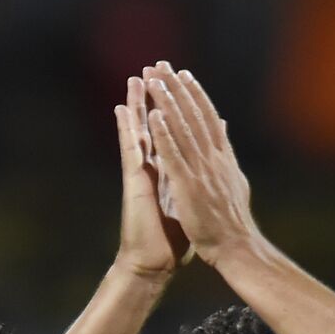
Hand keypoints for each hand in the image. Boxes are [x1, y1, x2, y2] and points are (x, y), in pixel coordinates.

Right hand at [114, 74, 191, 279]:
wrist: (155, 263)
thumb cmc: (174, 239)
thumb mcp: (192, 203)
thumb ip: (197, 179)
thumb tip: (212, 163)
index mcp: (170, 172)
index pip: (174, 134)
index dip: (177, 110)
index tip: (180, 86)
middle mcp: (154, 168)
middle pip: (156, 126)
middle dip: (157, 98)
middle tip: (155, 70)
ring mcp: (142, 174)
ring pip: (140, 132)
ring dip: (138, 105)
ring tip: (136, 79)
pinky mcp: (134, 182)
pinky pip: (131, 149)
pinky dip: (128, 129)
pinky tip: (123, 110)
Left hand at [143, 64, 258, 266]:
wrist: (237, 248)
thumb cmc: (233, 222)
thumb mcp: (234, 182)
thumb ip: (226, 156)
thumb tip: (224, 132)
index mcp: (223, 158)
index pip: (207, 119)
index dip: (195, 95)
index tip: (183, 75)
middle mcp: (213, 158)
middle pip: (193, 115)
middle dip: (177, 89)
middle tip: (161, 65)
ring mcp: (201, 171)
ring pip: (182, 129)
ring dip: (168, 102)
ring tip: (154, 80)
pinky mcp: (189, 186)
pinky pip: (174, 155)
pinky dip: (164, 134)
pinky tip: (154, 115)